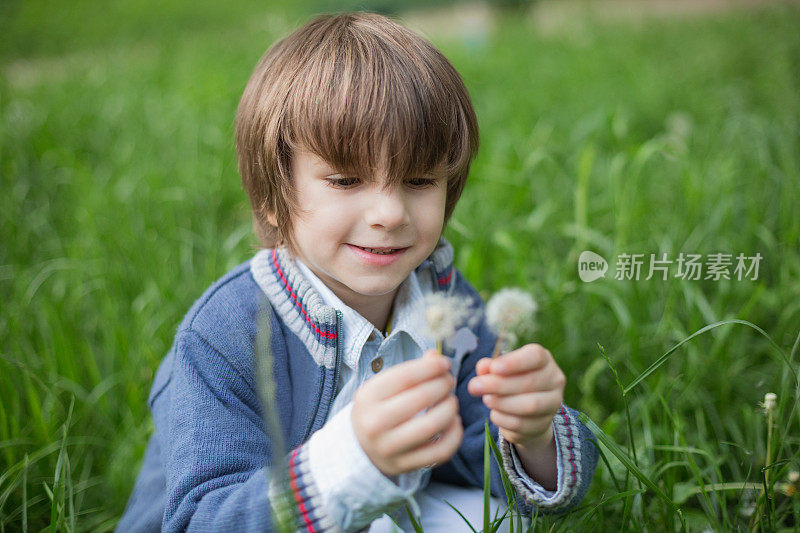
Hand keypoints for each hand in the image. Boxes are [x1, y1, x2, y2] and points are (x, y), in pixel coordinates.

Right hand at [351, 349, 463, 476]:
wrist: (359, 447)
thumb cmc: (377, 410)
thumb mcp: (383, 387)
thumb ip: (410, 371)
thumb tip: (437, 357)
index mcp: (368, 397)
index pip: (406, 376)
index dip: (431, 367)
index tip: (444, 363)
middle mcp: (375, 423)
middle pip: (421, 398)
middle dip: (443, 385)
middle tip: (449, 381)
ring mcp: (390, 447)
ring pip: (433, 425)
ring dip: (450, 407)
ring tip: (451, 401)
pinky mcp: (405, 465)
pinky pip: (441, 450)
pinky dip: (455, 434)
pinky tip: (453, 422)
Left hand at [467, 344, 564, 448]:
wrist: (527, 412)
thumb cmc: (511, 382)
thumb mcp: (500, 370)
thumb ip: (490, 366)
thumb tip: (483, 367)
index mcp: (544, 360)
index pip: (535, 356)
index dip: (514, 362)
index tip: (494, 368)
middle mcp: (554, 380)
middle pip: (529, 382)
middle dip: (498, 384)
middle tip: (474, 386)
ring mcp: (552, 404)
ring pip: (529, 405)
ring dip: (501, 402)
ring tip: (486, 399)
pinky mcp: (543, 424)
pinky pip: (521, 424)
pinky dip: (503, 418)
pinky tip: (494, 413)